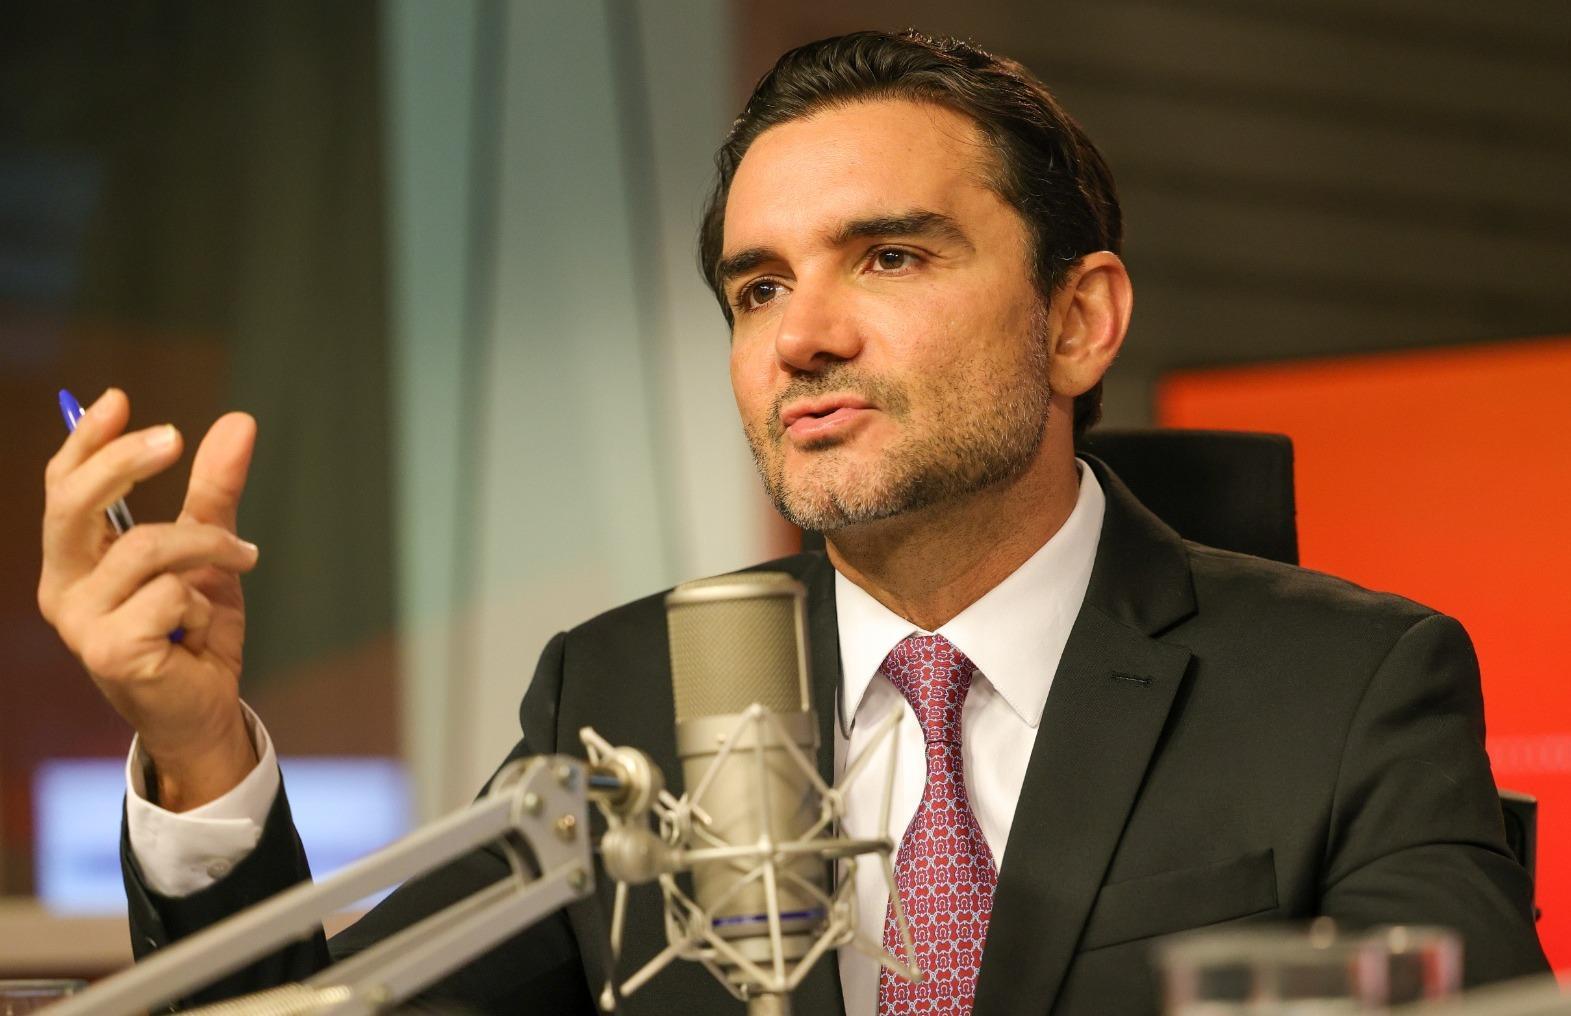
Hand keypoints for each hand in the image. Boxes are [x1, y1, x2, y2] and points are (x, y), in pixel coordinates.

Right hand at [37, 389, 262, 810]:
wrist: (208, 707)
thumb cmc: (194, 629)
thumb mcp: (208, 550)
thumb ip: (215, 491)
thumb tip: (238, 421)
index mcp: (75, 561)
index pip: (63, 489)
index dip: (86, 442)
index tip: (117, 398)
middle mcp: (63, 589)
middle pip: (74, 504)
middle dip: (124, 462)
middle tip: (176, 438)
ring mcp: (80, 623)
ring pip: (145, 546)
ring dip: (207, 547)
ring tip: (240, 560)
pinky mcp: (108, 651)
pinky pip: (168, 594)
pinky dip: (201, 603)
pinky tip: (198, 630)